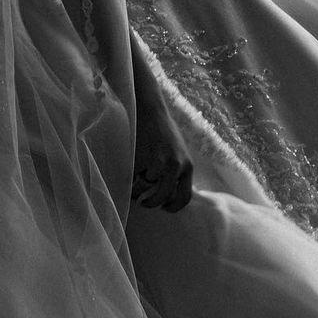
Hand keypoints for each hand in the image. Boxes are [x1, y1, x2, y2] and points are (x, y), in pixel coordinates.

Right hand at [132, 94, 193, 211]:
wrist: (150, 109)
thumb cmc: (162, 131)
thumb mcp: (178, 152)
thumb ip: (178, 170)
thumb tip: (170, 192)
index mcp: (187, 166)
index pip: (185, 197)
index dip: (173, 206)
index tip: (163, 207)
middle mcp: (177, 165)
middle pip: (165, 197)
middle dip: (152, 203)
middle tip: (144, 202)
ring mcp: (160, 162)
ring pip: (148, 189)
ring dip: (139, 193)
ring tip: (134, 190)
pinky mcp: (144, 157)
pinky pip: (135, 179)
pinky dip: (131, 181)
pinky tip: (129, 177)